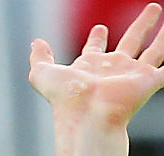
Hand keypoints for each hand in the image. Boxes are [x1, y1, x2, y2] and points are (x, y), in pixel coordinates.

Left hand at [31, 4, 163, 155]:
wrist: (87, 114)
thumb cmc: (64, 98)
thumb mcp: (42, 74)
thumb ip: (40, 57)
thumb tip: (36, 42)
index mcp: (91, 66)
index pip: (95, 48)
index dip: (97, 38)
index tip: (99, 28)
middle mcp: (114, 68)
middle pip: (131, 40)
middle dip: (141, 25)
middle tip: (151, 8)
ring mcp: (133, 74)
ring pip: (155, 49)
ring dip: (162, 34)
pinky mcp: (148, 81)